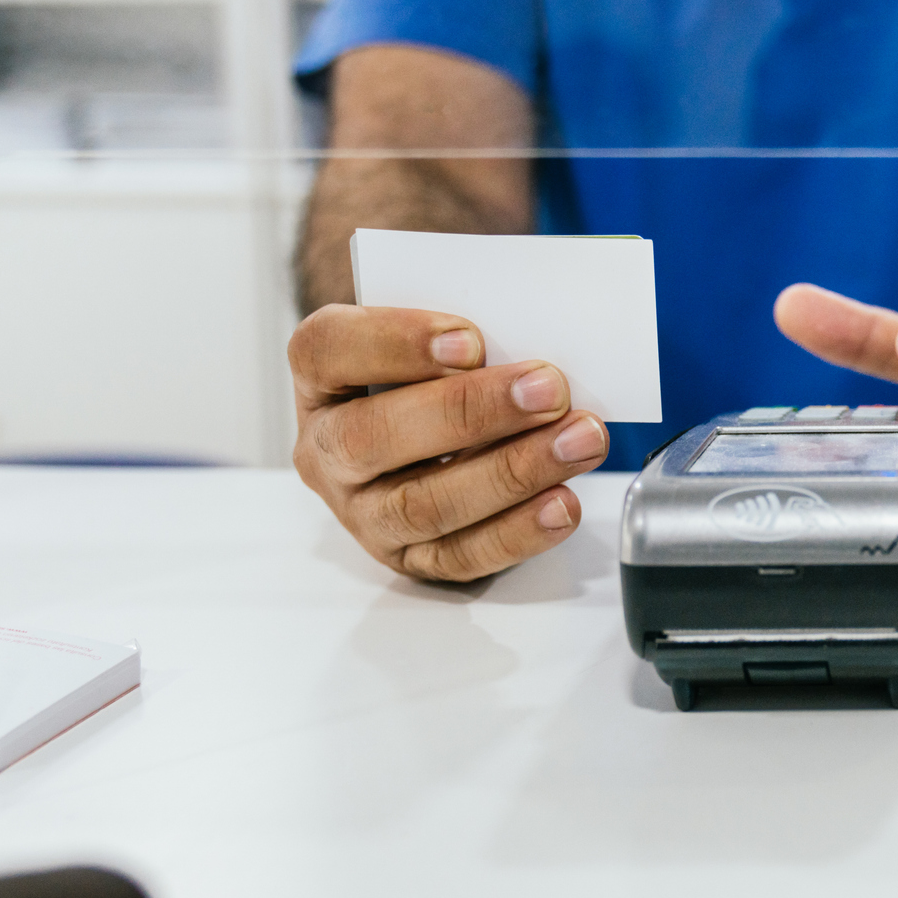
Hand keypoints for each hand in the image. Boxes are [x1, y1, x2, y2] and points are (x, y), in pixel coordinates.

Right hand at [290, 304, 610, 580]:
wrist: (428, 433)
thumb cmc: (431, 376)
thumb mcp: (432, 342)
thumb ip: (463, 338)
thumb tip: (528, 348)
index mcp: (321, 378)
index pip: (329, 350)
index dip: (396, 343)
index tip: (471, 339)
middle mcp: (327, 450)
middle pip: (374, 437)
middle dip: (471, 412)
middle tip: (547, 389)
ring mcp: (363, 512)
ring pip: (423, 504)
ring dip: (511, 473)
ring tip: (577, 442)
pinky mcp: (408, 559)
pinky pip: (460, 556)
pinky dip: (518, 532)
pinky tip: (562, 503)